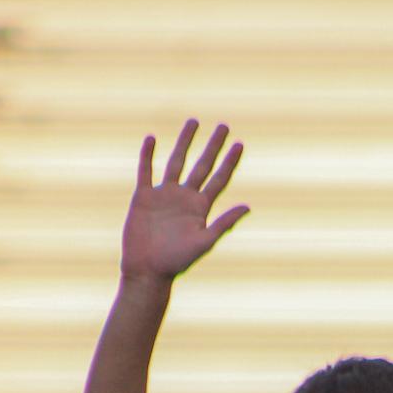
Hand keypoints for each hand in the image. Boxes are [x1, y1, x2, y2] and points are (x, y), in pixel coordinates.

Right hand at [121, 120, 247, 284]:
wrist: (147, 270)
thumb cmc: (177, 262)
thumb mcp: (204, 242)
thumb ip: (224, 223)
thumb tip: (248, 207)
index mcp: (200, 208)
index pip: (219, 179)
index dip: (229, 162)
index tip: (239, 144)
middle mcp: (184, 198)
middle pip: (202, 165)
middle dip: (213, 146)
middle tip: (224, 126)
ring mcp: (164, 196)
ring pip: (176, 162)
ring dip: (184, 142)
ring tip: (193, 122)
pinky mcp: (144, 197)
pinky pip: (146, 171)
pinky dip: (148, 155)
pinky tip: (152, 138)